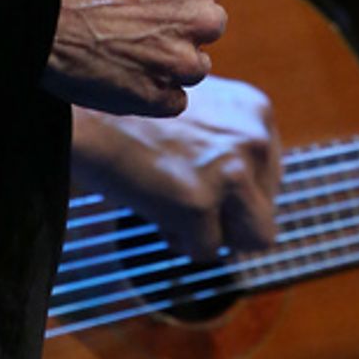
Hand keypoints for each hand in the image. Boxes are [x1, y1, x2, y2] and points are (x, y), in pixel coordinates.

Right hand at [41, 0, 230, 117]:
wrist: (33, 16)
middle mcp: (199, 16)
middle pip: (211, 23)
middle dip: (185, 23)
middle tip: (147, 22)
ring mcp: (180, 61)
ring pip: (195, 66)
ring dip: (172, 61)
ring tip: (133, 52)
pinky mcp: (158, 98)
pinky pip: (175, 100)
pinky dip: (157, 93)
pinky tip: (128, 79)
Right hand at [72, 76, 281, 261]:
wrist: (86, 113)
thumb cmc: (132, 111)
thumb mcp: (198, 108)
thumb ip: (229, 139)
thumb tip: (249, 196)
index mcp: (255, 109)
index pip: (272, 175)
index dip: (239, 194)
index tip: (209, 190)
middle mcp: (253, 137)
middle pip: (267, 211)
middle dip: (232, 220)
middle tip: (191, 206)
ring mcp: (231, 171)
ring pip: (254, 238)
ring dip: (216, 234)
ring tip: (178, 212)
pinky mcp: (199, 203)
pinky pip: (206, 251)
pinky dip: (182, 241)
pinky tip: (158, 212)